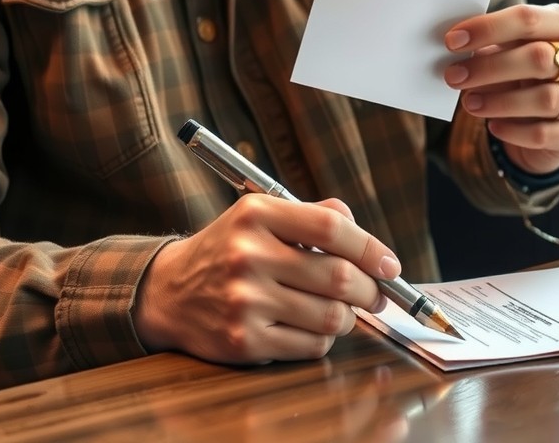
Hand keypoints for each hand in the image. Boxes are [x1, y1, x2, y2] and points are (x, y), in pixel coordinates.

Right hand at [134, 195, 399, 363]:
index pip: (330, 226)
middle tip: (375, 293)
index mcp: (256, 215)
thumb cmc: (226, 249)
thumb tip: (357, 225)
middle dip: (369, 289)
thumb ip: (309, 213)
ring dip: (348, 317)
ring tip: (340, 309)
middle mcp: (249, 255)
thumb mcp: (257, 214)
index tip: (389, 264)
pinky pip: (311, 345)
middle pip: (338, 276)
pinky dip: (323, 338)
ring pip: (331, 316)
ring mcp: (245, 301)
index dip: (369, 247)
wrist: (168, 291)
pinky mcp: (244, 341)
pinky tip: (310, 325)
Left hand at [442, 2, 558, 174]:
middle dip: (489, 67)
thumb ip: (489, 43)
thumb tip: (454, 45)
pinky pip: (546, 134)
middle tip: (453, 76)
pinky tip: (493, 127)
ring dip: (499, 102)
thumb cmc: (522, 68)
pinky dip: (514, 132)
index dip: (487, 28)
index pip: (527, 19)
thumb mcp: (509, 48)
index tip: (452, 41)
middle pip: (537, 57)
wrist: (548, 113)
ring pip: (545, 99)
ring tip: (469, 102)